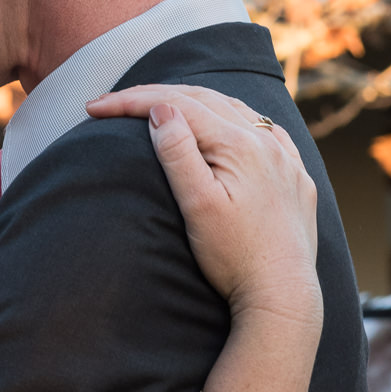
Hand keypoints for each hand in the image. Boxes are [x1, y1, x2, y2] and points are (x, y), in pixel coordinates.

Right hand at [87, 84, 321, 329]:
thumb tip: (161, 111)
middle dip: (156, 96)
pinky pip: (266, 132)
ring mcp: (286, 159)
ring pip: (236, 111)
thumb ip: (178, 154)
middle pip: (205, 100)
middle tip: (114, 104)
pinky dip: (236, 121)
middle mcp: (267, 142)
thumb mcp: (197, 205)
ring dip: (195, 103)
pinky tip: (229, 126)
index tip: (94, 108)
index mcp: (238, 144)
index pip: (177, 105)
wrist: (282, 295)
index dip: (131, 102)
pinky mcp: (296, 179)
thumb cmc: (235, 257)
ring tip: (161, 107)